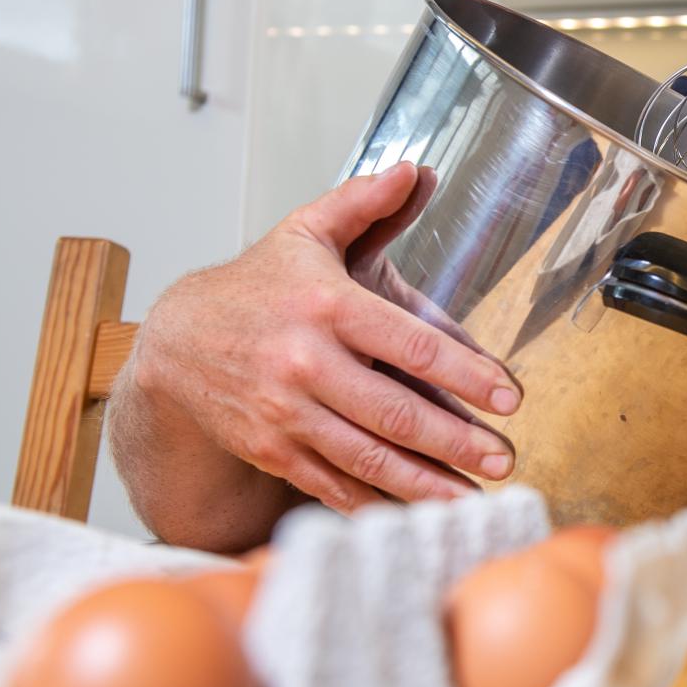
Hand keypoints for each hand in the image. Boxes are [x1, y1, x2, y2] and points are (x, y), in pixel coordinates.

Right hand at [128, 162, 521, 512]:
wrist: (176, 344)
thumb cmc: (257, 287)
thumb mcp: (307, 232)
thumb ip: (365, 204)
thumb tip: (416, 172)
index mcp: (326, 307)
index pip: (411, 345)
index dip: (467, 374)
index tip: (510, 397)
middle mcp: (305, 364)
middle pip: (395, 413)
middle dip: (458, 442)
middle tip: (507, 458)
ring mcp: (286, 413)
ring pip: (368, 458)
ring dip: (427, 484)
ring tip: (476, 497)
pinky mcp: (273, 451)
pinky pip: (335, 486)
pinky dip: (379, 504)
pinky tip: (420, 514)